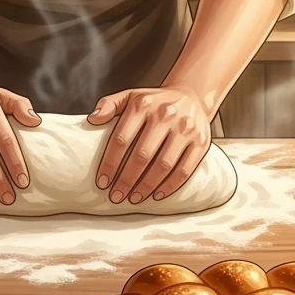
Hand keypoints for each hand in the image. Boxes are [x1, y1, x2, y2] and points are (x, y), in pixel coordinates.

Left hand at [88, 87, 211, 204]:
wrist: (192, 96)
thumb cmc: (155, 103)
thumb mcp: (130, 96)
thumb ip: (109, 105)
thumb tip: (92, 120)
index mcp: (143, 105)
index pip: (122, 138)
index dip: (110, 163)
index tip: (102, 182)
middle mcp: (166, 115)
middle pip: (142, 155)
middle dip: (127, 179)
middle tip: (116, 196)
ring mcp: (186, 129)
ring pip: (163, 165)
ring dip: (147, 186)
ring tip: (134, 198)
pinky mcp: (201, 142)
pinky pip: (185, 169)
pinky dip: (170, 185)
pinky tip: (157, 195)